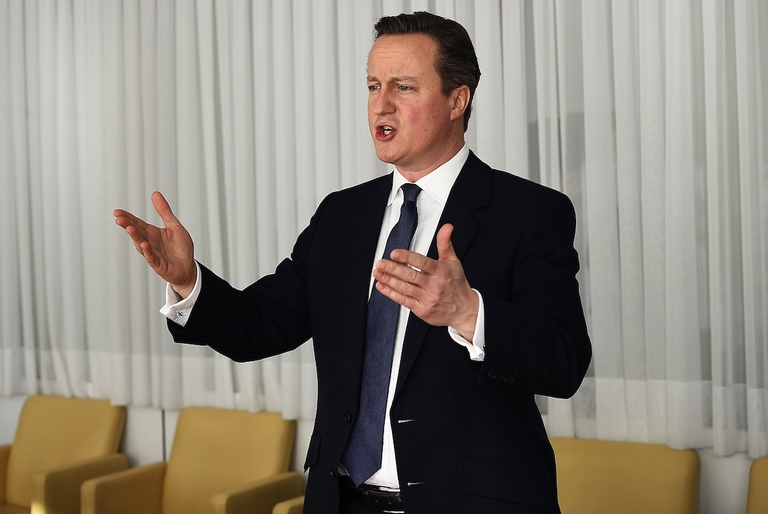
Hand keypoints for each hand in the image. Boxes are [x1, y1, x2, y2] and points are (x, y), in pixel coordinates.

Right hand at [114, 191, 196, 297]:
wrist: (188, 267)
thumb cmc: (181, 248)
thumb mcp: (174, 225)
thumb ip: (164, 211)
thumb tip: (155, 194)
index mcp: (153, 232)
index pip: (137, 223)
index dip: (128, 217)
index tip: (117, 212)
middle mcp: (150, 242)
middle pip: (137, 232)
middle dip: (128, 225)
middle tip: (119, 218)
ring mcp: (152, 253)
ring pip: (141, 244)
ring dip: (135, 236)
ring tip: (129, 228)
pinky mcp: (158, 264)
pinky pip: (151, 257)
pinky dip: (147, 251)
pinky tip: (144, 245)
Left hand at [373, 223, 478, 340]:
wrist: (465, 310)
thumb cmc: (457, 284)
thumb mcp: (453, 261)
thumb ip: (445, 243)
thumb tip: (446, 227)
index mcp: (441, 271)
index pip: (422, 262)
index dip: (407, 257)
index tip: (394, 253)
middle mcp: (434, 285)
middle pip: (410, 275)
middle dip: (393, 269)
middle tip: (381, 263)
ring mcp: (427, 299)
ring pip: (405, 288)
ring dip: (389, 280)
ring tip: (377, 273)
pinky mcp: (422, 310)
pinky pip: (403, 301)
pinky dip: (391, 293)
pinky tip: (382, 286)